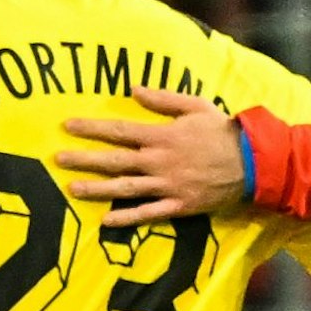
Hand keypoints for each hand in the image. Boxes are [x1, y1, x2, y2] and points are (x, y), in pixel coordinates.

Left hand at [58, 88, 246, 226]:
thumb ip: (162, 99)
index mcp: (162, 136)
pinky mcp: (178, 206)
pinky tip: (105, 220)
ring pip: (125, 189)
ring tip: (72, 188)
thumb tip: (133, 89)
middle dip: (84, 159)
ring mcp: (167, 186)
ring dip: (97, 189)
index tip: (68, 126)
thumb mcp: (194, 106)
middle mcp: (159, 162)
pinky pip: (148, 213)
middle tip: (58, 159)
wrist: (252, 162)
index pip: (119, 131)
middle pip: (114, 161)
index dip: (92, 128)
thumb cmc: (222, 131)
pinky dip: (127, 217)